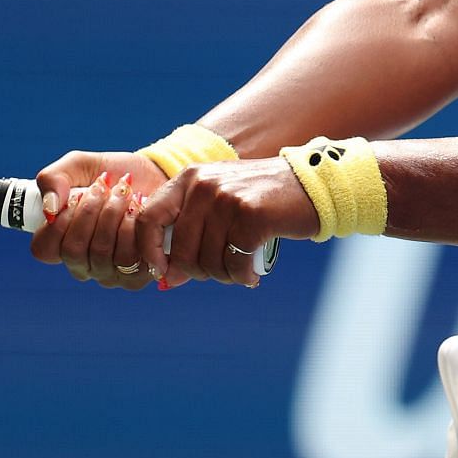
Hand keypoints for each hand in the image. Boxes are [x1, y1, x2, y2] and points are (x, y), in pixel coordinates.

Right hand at [30, 150, 168, 289]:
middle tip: (103, 186)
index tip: (76, 194)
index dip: (58, 222)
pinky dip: (133, 226)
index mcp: (61, 243)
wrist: (154, 174)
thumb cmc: (112, 174)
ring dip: (112, 214)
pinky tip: (138, 209)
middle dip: (89, 211)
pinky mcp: (137, 274)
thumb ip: (53, 179)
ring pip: (101, 253)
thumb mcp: (78, 165)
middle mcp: (82, 264)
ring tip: (123, 193)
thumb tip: (49, 210)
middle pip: (73, 251)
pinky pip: (129, 258)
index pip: (44, 249)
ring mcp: (108, 273)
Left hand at [136, 157, 320, 288]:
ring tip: (239, 270)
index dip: (149, 251)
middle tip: (218, 273)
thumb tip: (166, 278)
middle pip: (181, 250)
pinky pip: (234, 263)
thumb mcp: (218, 203)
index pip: (149, 218)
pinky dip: (242, 276)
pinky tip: (251, 275)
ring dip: (223, 275)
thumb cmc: (259, 200)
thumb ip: (190, 232)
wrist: (309, 185)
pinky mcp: (251, 215)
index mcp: (189, 179)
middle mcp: (203, 185)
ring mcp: (227, 199)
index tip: (162, 271)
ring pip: (208, 261)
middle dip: (197, 272)